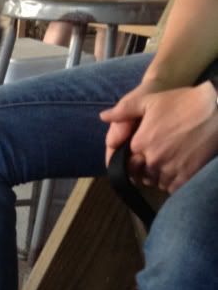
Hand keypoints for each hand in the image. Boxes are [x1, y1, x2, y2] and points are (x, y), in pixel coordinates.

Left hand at [101, 82, 217, 192]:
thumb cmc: (183, 102)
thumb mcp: (150, 101)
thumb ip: (124, 110)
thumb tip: (103, 117)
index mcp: (140, 143)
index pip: (127, 161)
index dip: (133, 159)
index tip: (141, 155)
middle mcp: (152, 159)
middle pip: (141, 174)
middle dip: (145, 169)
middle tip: (157, 159)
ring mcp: (170, 169)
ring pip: (157, 182)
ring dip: (160, 177)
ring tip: (170, 163)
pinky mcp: (186, 176)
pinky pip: (173, 188)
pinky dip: (174, 183)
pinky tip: (180, 170)